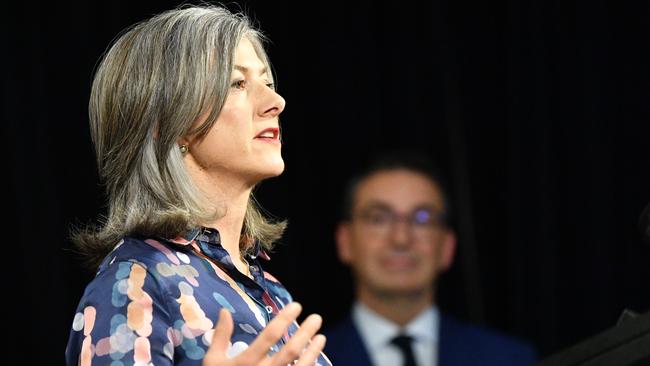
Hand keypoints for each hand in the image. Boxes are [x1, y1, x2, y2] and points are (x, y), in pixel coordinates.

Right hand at [203, 302, 326, 365]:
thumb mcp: (213, 362)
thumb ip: (221, 337)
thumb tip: (224, 311)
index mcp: (246, 362)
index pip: (270, 335)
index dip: (285, 319)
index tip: (297, 306)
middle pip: (291, 350)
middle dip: (306, 332)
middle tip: (317, 318)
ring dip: (313, 352)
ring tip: (321, 337)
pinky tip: (314, 359)